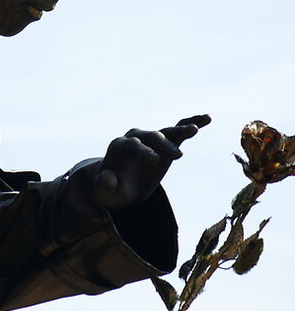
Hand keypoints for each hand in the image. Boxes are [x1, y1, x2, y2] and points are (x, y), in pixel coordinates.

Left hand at [94, 114, 210, 208]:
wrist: (120, 183)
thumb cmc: (112, 189)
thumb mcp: (105, 192)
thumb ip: (104, 186)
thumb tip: (106, 179)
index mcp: (120, 147)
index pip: (132, 146)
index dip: (142, 152)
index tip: (155, 161)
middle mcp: (136, 137)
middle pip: (151, 137)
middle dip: (164, 145)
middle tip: (177, 156)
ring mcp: (152, 138)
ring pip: (167, 131)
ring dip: (181, 129)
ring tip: (195, 130)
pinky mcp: (165, 142)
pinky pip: (179, 130)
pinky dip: (191, 123)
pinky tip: (206, 119)